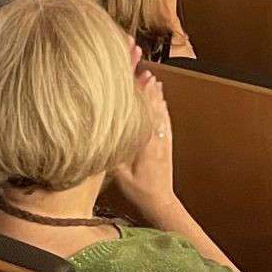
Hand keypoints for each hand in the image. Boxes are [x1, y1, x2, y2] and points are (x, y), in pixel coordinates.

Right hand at [107, 67, 178, 220]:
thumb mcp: (121, 175)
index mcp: (147, 144)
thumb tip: (104, 135)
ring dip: (156, 95)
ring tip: (152, 78)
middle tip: (145, 70)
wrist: (160, 202)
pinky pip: (165, 120)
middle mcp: (158, 138)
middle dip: (149, 88)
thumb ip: (115, 152)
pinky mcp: (167, 144)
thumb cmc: (140, 191)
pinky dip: (162, 107)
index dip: (141, 94)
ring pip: (161, 112)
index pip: (144, 113)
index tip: (139, 77)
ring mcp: (164, 140)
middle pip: (154, 108)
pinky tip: (160, 99)